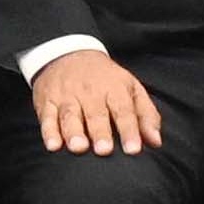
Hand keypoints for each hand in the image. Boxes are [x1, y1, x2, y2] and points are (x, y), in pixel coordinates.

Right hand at [23, 48, 162, 159]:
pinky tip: (53, 145)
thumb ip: (146, 115)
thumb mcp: (131, 89)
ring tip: (78, 148)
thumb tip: (156, 142)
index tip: (134, 150)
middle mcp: (90, 92)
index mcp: (114, 88)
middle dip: (100, 132)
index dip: (129, 130)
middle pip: (96, 113)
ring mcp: (67, 96)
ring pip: (70, 115)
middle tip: (104, 150)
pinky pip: (47, 117)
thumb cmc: (106, 79)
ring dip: (73, 132)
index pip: (123, 110)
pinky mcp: (47, 101)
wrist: (68, 53)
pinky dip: (48, 131)